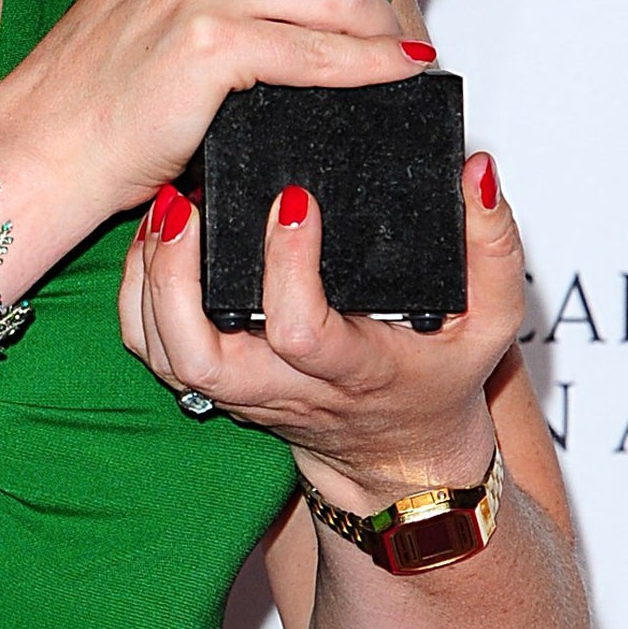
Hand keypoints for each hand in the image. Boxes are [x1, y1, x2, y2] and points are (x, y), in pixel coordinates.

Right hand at [0, 0, 424, 218]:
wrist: (47, 141)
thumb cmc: (101, 83)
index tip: (372, 10)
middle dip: (372, 10)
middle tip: (390, 49)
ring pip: (339, 5)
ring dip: (381, 41)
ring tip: (396, 66)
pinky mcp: (214, 39)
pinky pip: (323, 53)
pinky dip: (371, 69)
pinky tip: (394, 78)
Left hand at [119, 155, 523, 502]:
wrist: (399, 457)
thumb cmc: (440, 377)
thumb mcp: (490, 321)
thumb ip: (491, 246)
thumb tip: (475, 171)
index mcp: (352, 371)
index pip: (301, 332)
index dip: (287, 268)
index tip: (293, 199)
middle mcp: (283, 388)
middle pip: (202, 357)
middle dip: (178, 280)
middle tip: (186, 204)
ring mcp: (240, 390)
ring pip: (165, 355)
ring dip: (149, 281)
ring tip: (167, 207)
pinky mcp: (212, 382)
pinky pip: (151, 349)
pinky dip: (136, 294)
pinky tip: (153, 236)